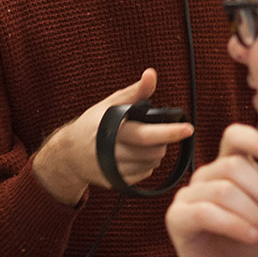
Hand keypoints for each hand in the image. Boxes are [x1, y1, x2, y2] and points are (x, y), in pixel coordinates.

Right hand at [34, 68, 194, 203]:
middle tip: (159, 132)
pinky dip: (146, 164)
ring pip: (151, 164)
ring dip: (155, 153)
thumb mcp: (111, 103)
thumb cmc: (93, 123)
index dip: (169, 132)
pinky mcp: (116, 182)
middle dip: (162, 141)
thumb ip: (135, 91)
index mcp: (112, 129)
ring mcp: (113, 170)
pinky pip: (144, 174)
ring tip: (145, 142)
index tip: (188, 128)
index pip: (146, 134)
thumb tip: (151, 74)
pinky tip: (137, 155)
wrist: (68, 155)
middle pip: (152, 151)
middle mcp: (111, 152)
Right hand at [166, 123, 257, 256]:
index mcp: (230, 166)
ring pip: (222, 190)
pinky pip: (204, 212)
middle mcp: (206, 176)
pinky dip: (233, 224)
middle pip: (232, 165)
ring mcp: (188, 196)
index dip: (255, 141)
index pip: (235, 136)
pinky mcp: (177, 220)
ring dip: (252, 212)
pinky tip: (252, 237)